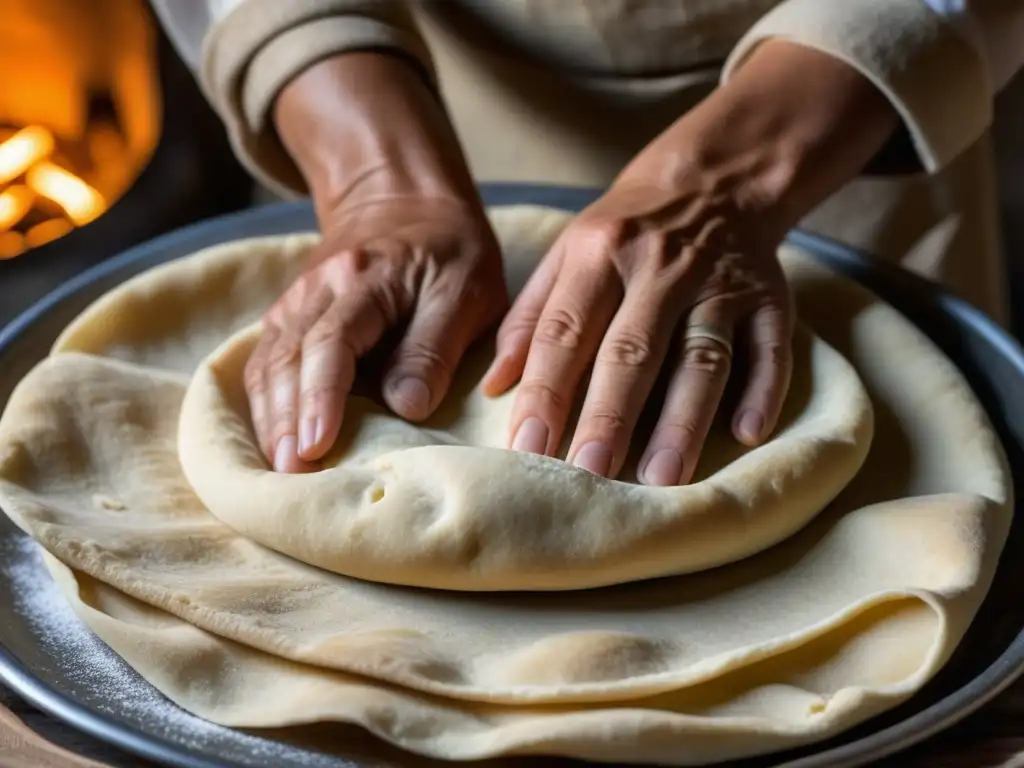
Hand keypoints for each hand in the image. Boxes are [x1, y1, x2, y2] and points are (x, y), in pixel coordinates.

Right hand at [247, 53, 504, 472]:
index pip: (333, 340)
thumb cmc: (450, 250)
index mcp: (366, 277)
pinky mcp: (292, 314)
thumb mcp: (466, 288)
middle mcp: (320, 288)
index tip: (318, 443)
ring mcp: (299, 300)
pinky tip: (269, 438)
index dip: (322, 394)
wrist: (405, 200)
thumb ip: (436, 344)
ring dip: (269, 415)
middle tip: (290, 473)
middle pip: (289, 356)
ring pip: (269, 359)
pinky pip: (266, 358)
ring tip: (277, 468)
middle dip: (286, 418)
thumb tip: (408, 406)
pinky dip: (262, 400)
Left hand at [484, 40, 897, 485]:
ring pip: (700, 356)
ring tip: (662, 478)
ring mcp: (718, 283)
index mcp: (598, 254)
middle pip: (632, 350)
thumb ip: (528, 318)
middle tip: (590, 475)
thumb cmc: (624, 232)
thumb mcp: (567, 254)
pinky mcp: (770, 298)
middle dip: (609, 416)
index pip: (566, 332)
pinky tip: (747, 434)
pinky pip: (770, 347)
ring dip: (682, 419)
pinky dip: (762, 390)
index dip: (545, 391)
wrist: (714, 179)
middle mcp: (659, 267)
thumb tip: (493, 388)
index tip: (527, 448)